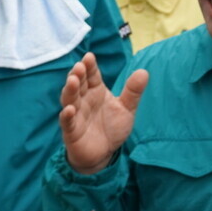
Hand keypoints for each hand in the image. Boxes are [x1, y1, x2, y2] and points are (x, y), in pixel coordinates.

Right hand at [59, 53, 147, 173]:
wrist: (104, 153)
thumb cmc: (112, 127)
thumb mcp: (126, 108)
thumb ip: (133, 92)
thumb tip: (144, 71)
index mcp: (96, 91)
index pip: (92, 75)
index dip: (90, 66)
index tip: (89, 56)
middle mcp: (84, 100)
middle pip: (79, 84)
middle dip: (78, 74)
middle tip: (80, 66)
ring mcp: (76, 114)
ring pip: (70, 99)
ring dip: (70, 90)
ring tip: (72, 81)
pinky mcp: (72, 131)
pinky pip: (67, 122)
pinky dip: (67, 115)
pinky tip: (69, 110)